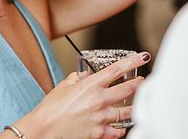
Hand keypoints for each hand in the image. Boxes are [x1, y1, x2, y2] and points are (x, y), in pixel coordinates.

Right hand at [22, 52, 149, 137]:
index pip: (117, 69)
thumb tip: (84, 75)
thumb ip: (77, 78)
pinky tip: (119, 126)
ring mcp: (102, 117)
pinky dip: (120, 129)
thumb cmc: (51, 109)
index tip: (142, 57)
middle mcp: (99, 100)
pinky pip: (118, 131)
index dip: (132, 61)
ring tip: (134, 104)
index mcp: (91, 85)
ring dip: (133, 107)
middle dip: (138, 84)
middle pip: (128, 90)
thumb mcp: (64, 86)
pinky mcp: (100, 133)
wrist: (45, 129)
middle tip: (141, 81)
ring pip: (127, 112)